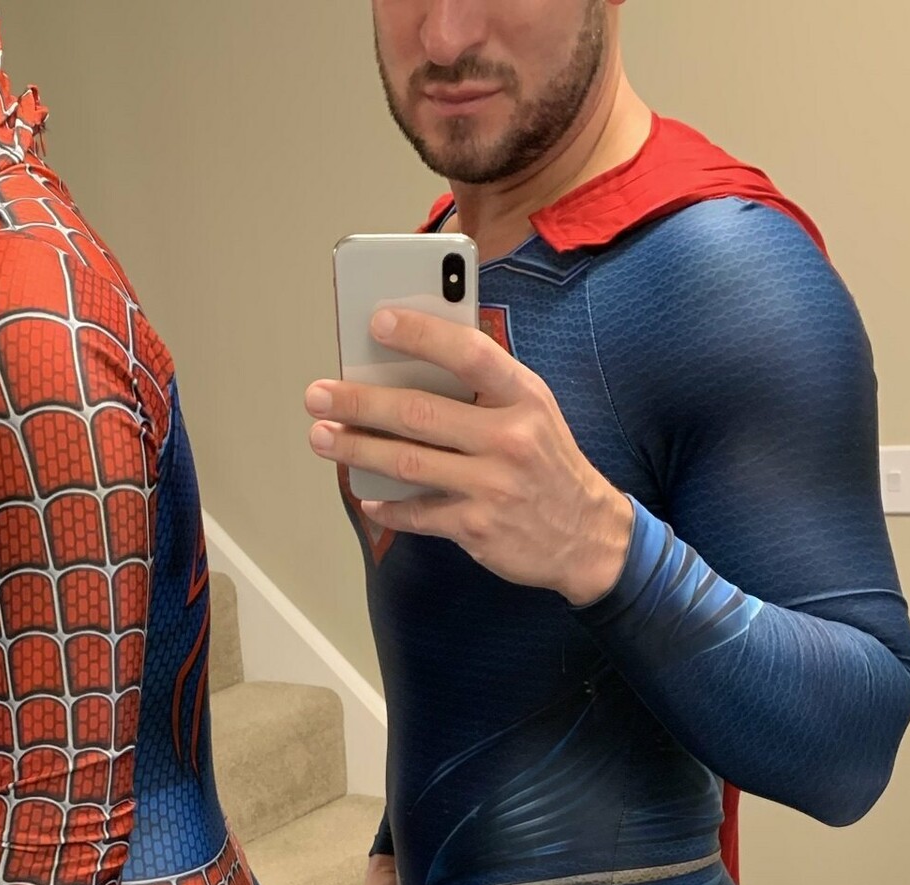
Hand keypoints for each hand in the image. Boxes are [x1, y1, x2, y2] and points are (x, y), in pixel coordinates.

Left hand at [306, 306, 633, 605]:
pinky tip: (366, 495)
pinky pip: (419, 514)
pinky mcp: (479, 528)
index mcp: (524, 397)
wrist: (590, 536)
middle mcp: (509, 439)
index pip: (468, 353)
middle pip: (420, 413)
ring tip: (323, 438)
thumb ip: (486, 389)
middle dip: (360, 403)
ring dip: (358, 450)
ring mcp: (493, 486)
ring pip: (409, 463)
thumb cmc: (548, 464)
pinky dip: (388, 506)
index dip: (421, 334)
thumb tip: (410, 366)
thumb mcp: (534, 412)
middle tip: (319, 395)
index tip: (376, 322)